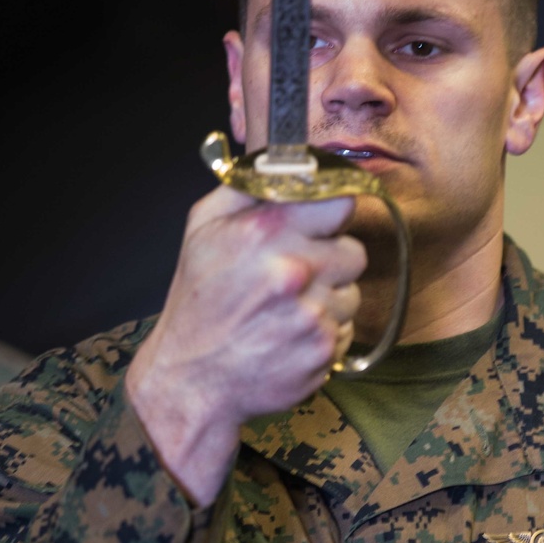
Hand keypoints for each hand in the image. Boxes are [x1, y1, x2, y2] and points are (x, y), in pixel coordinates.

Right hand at [126, 185, 365, 505]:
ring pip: (351, 295)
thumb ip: (247, 187)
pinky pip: (346, 331)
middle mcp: (293, 271)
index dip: (332, 215)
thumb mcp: (202, 228)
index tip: (323, 224)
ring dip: (327, 301)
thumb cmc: (197, 302)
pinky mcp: (323, 351)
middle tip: (295, 275)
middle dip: (329, 262)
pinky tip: (288, 337)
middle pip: (354, 253)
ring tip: (285, 312)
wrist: (190, 381)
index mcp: (265, 231)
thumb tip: (286, 161)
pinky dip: (323, 335)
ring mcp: (311, 315)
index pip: (341, 204)